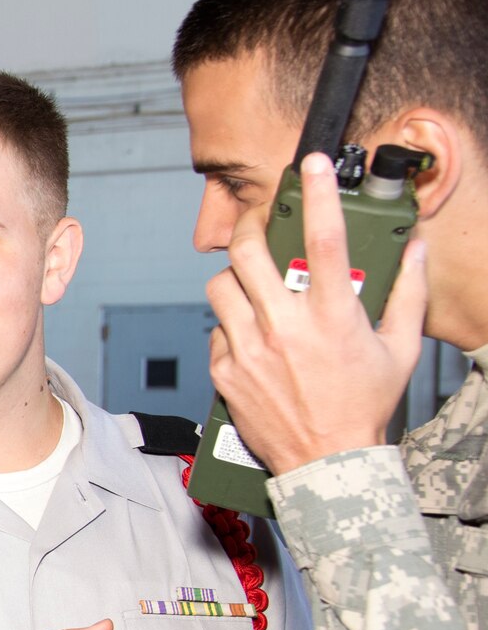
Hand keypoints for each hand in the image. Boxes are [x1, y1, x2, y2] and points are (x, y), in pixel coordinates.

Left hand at [206, 151, 429, 472]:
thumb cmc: (363, 407)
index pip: (325, 242)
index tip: (311, 166)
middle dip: (247, 228)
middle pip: (247, 254)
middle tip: (255, 225)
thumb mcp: (399, 349)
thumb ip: (407, 295)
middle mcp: (285, 328)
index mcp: (332, 317)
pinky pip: (215, 330)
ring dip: (234, 279)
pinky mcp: (225, 372)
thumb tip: (414, 254)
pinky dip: (229, 326)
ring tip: (252, 286)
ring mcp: (250, 349)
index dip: (317, 196)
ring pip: (220, 288)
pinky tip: (250, 336)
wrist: (327, 462)